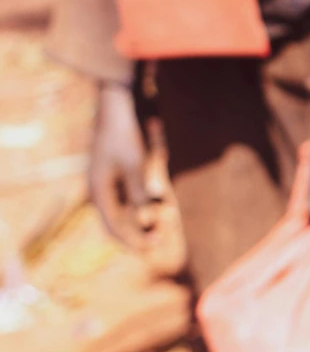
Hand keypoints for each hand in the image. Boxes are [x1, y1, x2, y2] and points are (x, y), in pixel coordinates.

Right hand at [88, 81, 149, 243]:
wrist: (119, 102)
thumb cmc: (124, 133)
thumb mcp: (135, 164)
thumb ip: (139, 193)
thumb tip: (145, 219)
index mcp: (99, 191)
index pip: (112, 227)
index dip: (132, 241)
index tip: (152, 249)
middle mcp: (103, 188)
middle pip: (119, 221)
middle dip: (139, 232)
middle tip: (161, 238)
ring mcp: (112, 179)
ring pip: (129, 209)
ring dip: (146, 216)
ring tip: (167, 218)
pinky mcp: (123, 170)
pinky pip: (135, 194)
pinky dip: (148, 199)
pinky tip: (163, 199)